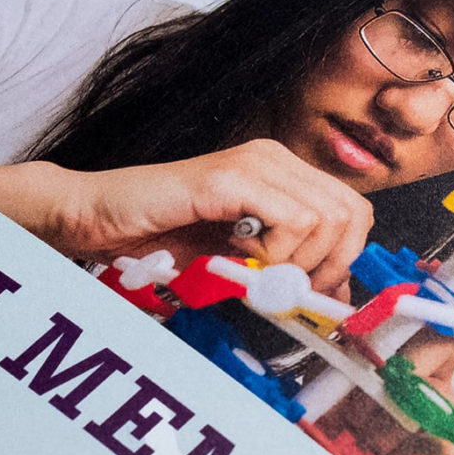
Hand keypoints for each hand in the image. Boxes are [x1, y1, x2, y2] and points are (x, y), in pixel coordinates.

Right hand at [46, 139, 373, 295]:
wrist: (99, 219)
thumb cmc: (161, 238)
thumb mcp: (242, 263)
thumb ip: (290, 271)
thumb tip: (338, 294)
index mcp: (284, 174)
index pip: (355, 212)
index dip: (345, 258)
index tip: (315, 291)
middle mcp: (276, 160)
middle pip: (351, 214)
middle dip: (329, 264)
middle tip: (288, 287)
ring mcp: (255, 163)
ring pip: (327, 218)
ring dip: (298, 261)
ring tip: (256, 269)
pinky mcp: (231, 177)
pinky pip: (292, 220)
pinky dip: (277, 252)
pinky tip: (240, 254)